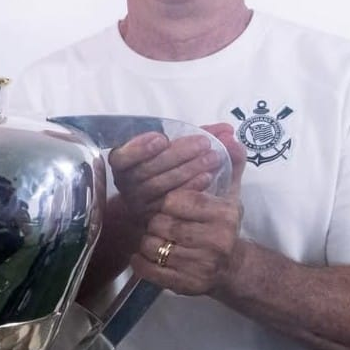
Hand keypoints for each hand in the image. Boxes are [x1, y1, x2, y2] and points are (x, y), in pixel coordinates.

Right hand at [107, 128, 223, 228]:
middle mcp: (126, 185)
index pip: (121, 158)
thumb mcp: (183, 150)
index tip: (163, 138)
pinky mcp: (154, 218)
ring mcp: (139, 203)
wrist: (170, 208)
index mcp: (124, 164)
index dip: (138, 148)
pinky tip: (207, 178)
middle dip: (177, 154)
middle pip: (146, 170)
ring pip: (159, 186)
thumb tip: (228, 131)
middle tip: (204, 143)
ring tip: (212, 158)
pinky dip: (190, 187)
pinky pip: (171, 202)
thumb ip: (204, 137)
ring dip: (187, 170)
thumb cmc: (174, 169)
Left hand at [131, 124, 246, 295]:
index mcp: (224, 215)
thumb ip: (230, 164)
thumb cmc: (223, 225)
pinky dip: (141, 262)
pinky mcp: (186, 285)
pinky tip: (144, 255)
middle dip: (156, 221)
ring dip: (148, 241)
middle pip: (161, 223)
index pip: (176, 200)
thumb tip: (231, 138)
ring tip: (156, 237)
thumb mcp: (229, 193)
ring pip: (153, 246)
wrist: (232, 268)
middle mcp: (216, 241)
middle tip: (160, 222)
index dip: (168, 201)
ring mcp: (201, 266)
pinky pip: (150, 270)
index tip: (170, 204)